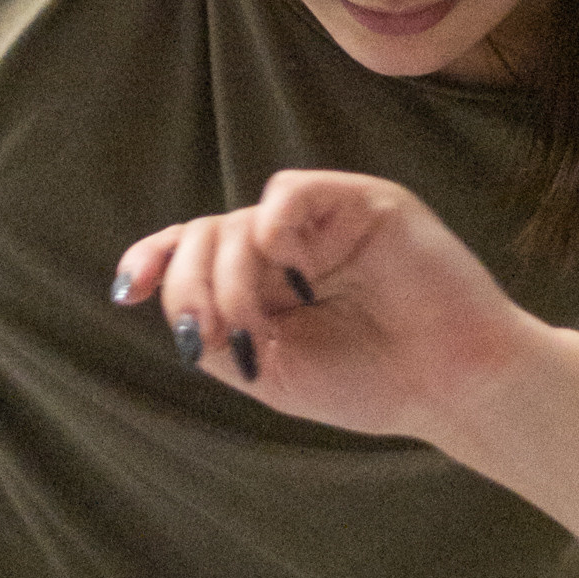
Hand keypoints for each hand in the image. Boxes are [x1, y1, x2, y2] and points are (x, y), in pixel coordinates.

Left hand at [113, 169, 540, 448]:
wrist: (451, 385)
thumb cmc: (372, 383)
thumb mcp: (271, 371)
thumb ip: (216, 334)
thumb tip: (159, 297)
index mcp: (268, 281)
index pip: (195, 250)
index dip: (154, 260)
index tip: (127, 289)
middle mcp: (290, 244)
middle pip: (204, 236)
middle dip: (192, 289)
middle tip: (216, 339)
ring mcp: (324, 220)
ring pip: (238, 219)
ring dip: (230, 279)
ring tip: (262, 330)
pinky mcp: (360, 200)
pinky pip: (289, 191)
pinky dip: (275, 230)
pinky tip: (297, 275)